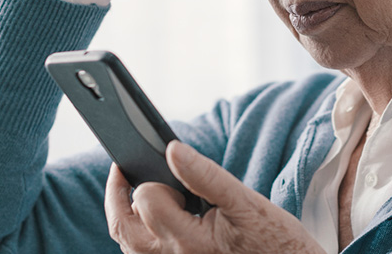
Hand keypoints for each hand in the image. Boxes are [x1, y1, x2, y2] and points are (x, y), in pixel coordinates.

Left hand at [105, 141, 323, 253]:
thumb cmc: (274, 241)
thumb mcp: (245, 202)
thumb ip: (205, 175)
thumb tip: (172, 149)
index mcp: (188, 240)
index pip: (145, 200)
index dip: (152, 179)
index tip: (162, 161)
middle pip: (123, 229)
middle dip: (117, 196)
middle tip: (123, 171)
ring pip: (130, 247)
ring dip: (126, 219)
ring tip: (134, 191)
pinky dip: (141, 237)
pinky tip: (155, 218)